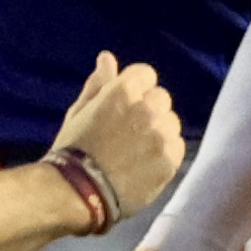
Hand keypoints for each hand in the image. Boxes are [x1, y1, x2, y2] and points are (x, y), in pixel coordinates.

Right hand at [45, 49, 186, 217]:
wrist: (78, 193)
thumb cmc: (73, 150)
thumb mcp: (79, 112)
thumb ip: (98, 84)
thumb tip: (107, 57)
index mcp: (122, 91)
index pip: (146, 74)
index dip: (135, 89)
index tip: (124, 106)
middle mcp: (146, 109)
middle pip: (161, 98)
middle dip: (149, 109)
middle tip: (130, 131)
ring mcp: (161, 135)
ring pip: (171, 122)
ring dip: (159, 131)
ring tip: (137, 150)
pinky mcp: (170, 160)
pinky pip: (177, 146)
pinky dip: (166, 153)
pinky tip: (146, 164)